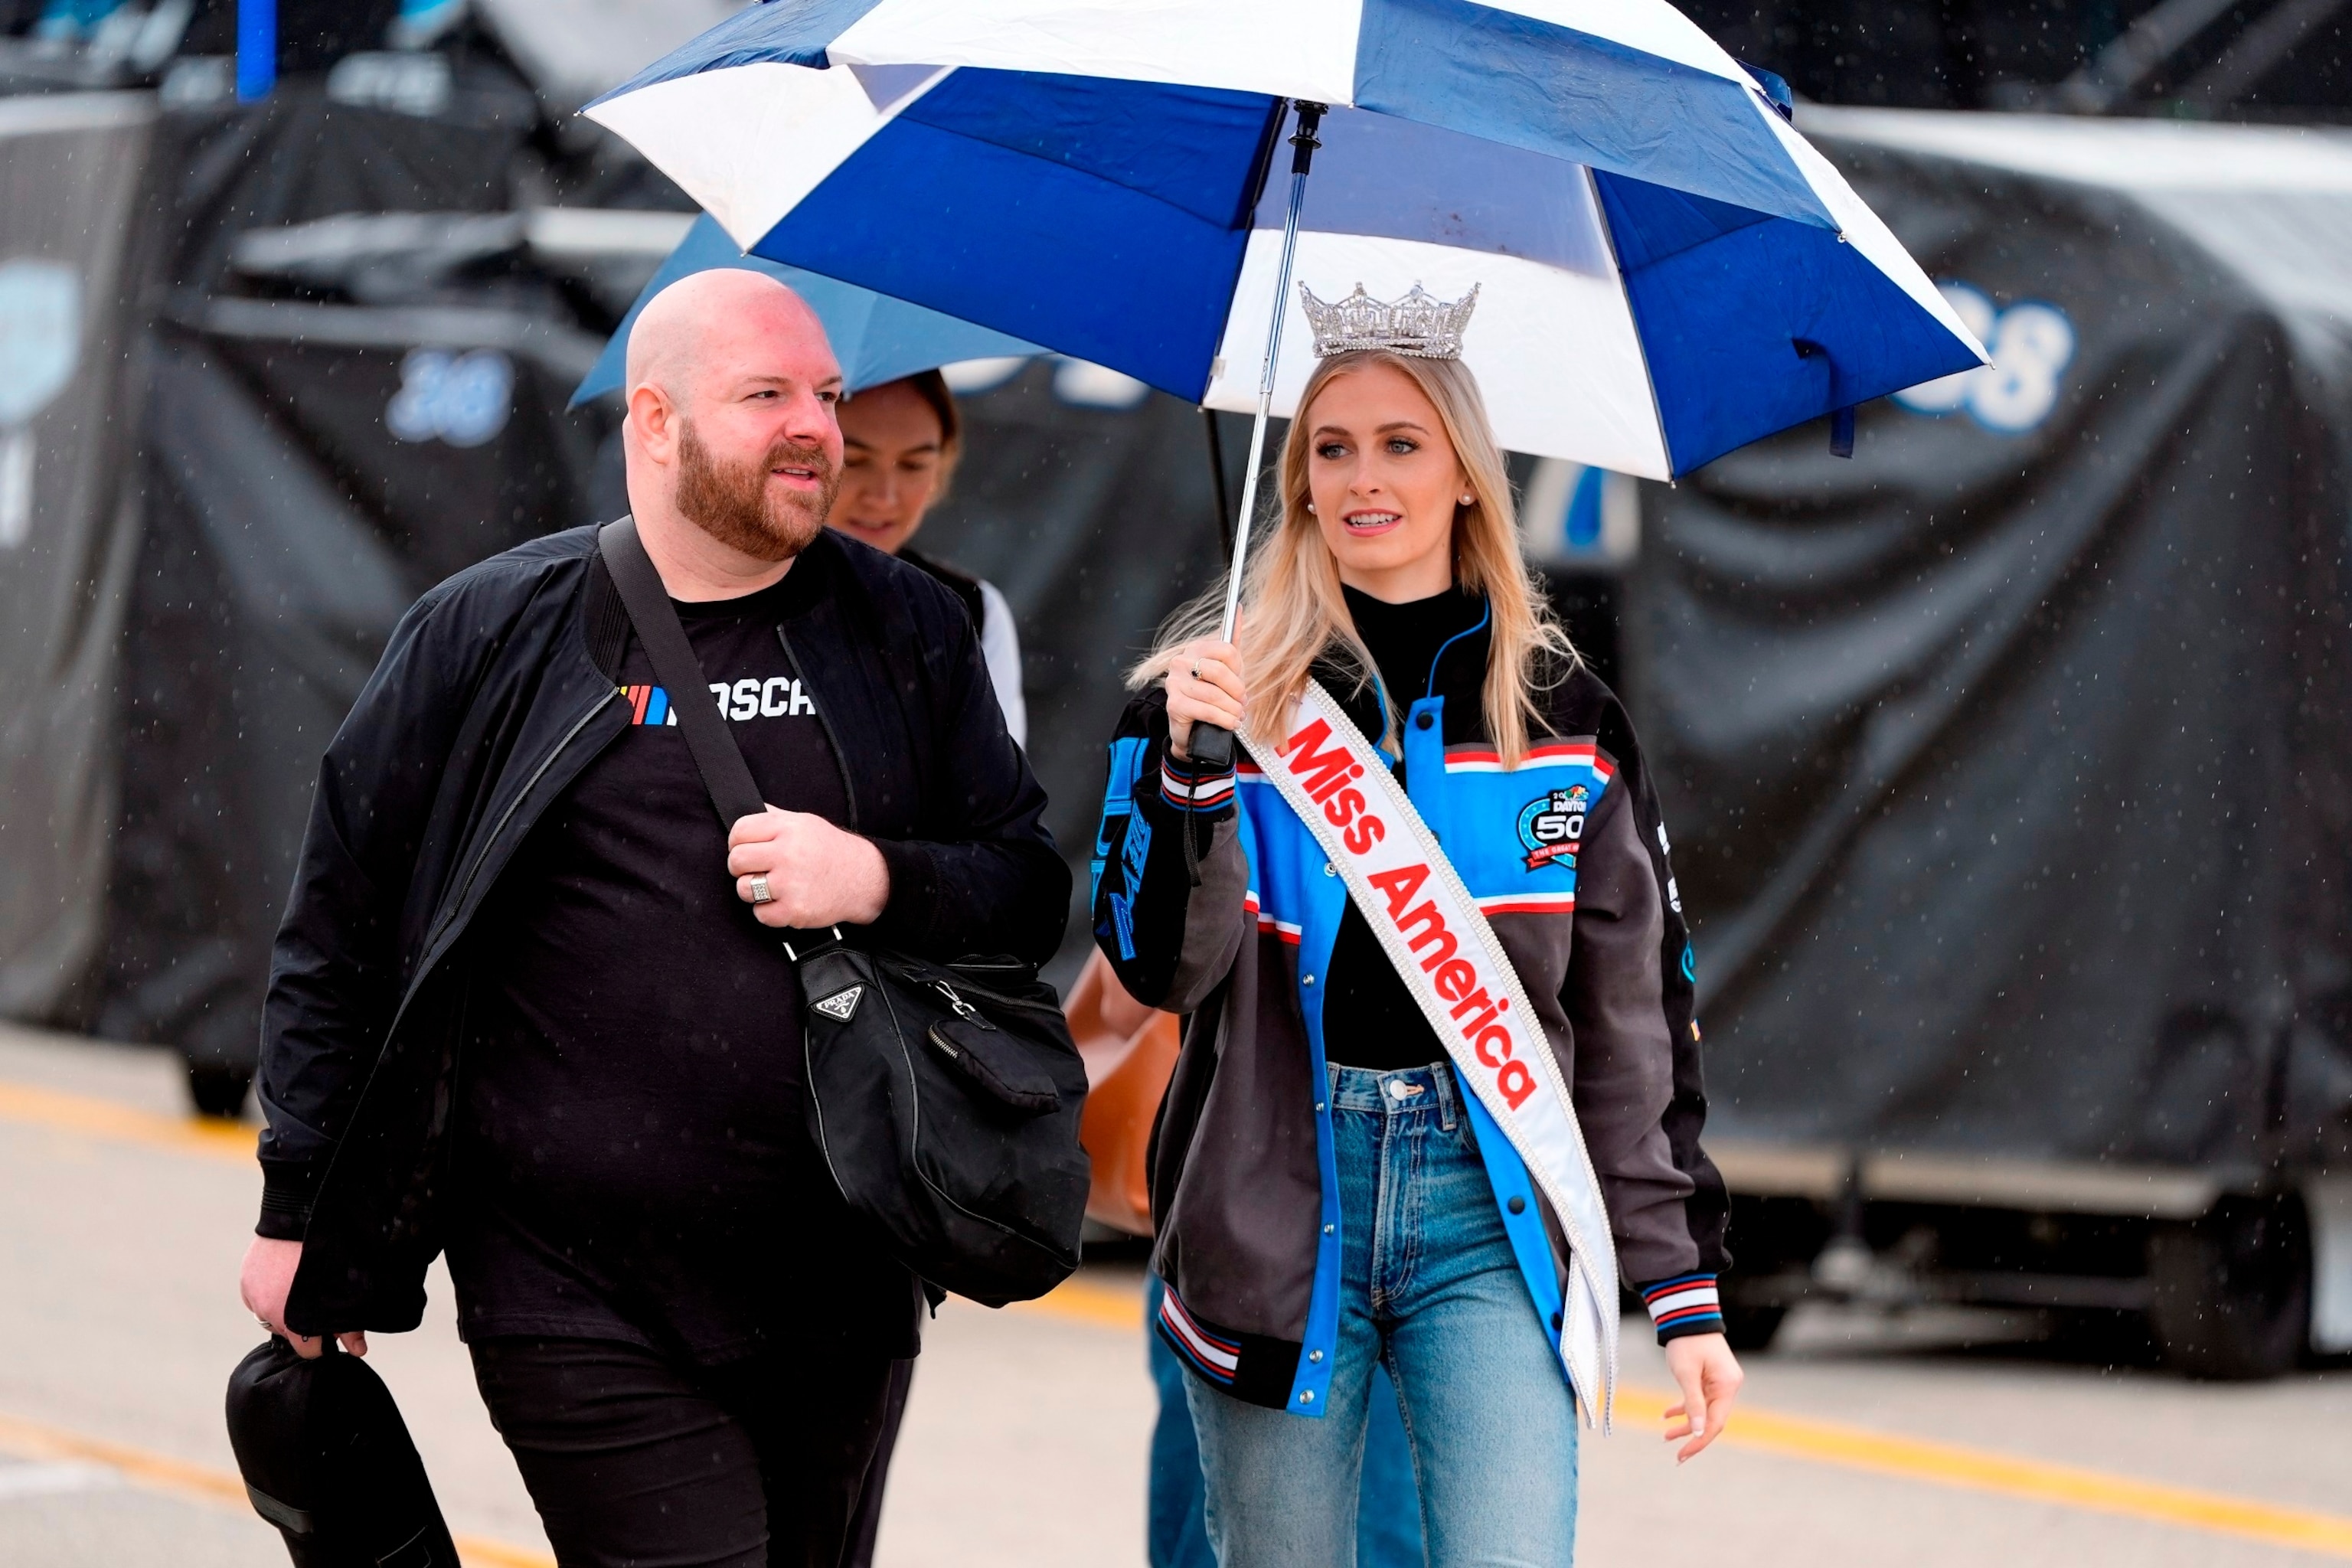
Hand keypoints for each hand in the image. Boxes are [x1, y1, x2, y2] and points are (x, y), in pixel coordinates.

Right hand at [240, 1236, 365, 1359]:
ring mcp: (254, 1297)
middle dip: (302, 1322)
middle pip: (289, 1332)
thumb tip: (358, 1351)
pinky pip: (257, 1298)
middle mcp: (269, 1314)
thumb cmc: (328, 1253)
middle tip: (315, 1300)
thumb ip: (349, 1325)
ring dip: (283, 1307)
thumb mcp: (344, 1290)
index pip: (306, 1350)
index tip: (328, 1333)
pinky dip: (269, 1292)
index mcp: (293, 1320)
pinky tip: (284, 1276)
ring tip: (299, 1284)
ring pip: (271, 1315)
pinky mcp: (245, 1282)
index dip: (320, 1344)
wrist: (300, 1217)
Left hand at [727, 806, 889, 928]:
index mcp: (788, 828)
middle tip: (757, 869)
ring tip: (771, 886)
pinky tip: (782, 901)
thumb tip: (743, 808)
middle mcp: (788, 854)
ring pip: (743, 889)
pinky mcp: (794, 910)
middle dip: (741, 867)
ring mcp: (791, 884)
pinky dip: (768, 912)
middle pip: (736, 860)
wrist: (863, 878)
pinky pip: (760, 914)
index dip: (737, 841)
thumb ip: (773, 817)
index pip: (739, 831)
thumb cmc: (830, 849)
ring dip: (753, 891)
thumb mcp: (804, 822)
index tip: (747, 848)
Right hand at [1160, 638, 1244, 761]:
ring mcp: (1174, 683)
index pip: (1227, 650)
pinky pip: (1207, 710)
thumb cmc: (1211, 697)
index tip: (1240, 684)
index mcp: (1195, 648)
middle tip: (1242, 703)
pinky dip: (1224, 720)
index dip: (1239, 671)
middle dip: (1237, 691)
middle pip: (1220, 671)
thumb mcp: (1226, 669)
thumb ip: (1232, 641)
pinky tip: (1230, 723)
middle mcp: (1180, 662)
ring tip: (1237, 716)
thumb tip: (1239, 608)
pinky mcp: (1174, 704)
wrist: (1194, 729)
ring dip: (1233, 709)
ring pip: (1215, 694)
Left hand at [1662, 1331, 1741, 1461]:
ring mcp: (1720, 1382)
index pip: (1715, 1423)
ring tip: (1666, 1435)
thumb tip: (1696, 1432)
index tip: (1682, 1454)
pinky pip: (1699, 1399)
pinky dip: (1685, 1407)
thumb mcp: (1686, 1374)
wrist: (1686, 1314)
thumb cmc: (1686, 1341)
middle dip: (1691, 1436)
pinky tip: (1667, 1415)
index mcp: (1727, 1386)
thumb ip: (1692, 1403)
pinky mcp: (1710, 1377)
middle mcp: (1728, 1386)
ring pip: (1704, 1411)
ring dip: (1686, 1423)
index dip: (1698, 1441)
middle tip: (1674, 1452)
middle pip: (1711, 1419)